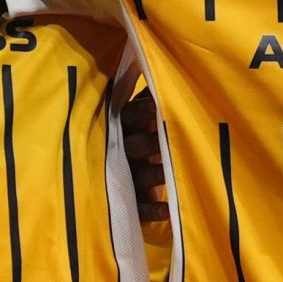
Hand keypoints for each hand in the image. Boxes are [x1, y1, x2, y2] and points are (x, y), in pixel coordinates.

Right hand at [120, 88, 166, 222]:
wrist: (114, 182)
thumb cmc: (136, 138)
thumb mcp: (136, 119)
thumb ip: (146, 101)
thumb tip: (162, 71)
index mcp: (123, 127)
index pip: (129, 115)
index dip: (143, 110)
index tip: (158, 105)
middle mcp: (122, 151)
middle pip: (133, 145)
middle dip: (148, 142)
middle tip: (163, 139)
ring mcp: (125, 178)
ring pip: (138, 175)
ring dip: (153, 173)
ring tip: (168, 170)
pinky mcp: (130, 204)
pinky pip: (140, 208)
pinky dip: (153, 210)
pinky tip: (168, 209)